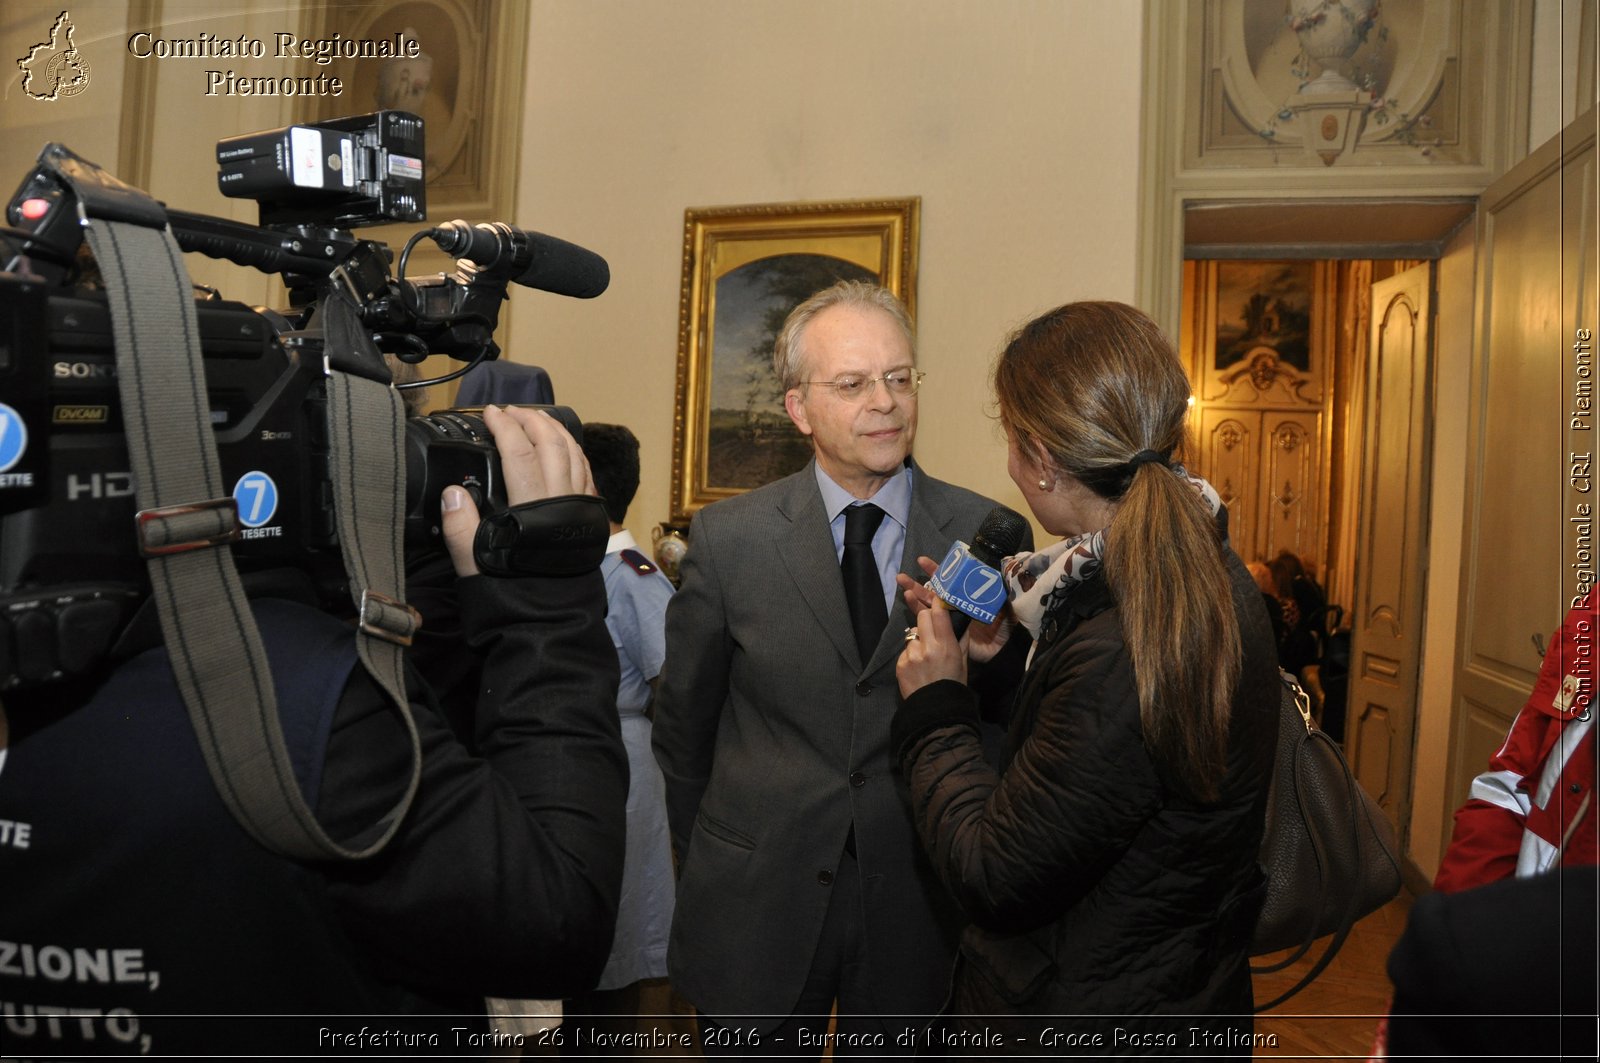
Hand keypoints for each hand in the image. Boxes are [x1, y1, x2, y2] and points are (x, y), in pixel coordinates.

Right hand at [442, 405, 596, 576]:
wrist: (550, 621)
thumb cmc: (513, 593)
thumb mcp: (476, 565)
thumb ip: (460, 529)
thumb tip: (452, 492)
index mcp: (532, 509)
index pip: (520, 453)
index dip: (505, 427)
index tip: (490, 413)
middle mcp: (560, 501)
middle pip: (551, 445)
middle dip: (531, 420)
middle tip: (511, 411)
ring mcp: (579, 506)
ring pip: (573, 454)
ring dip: (555, 430)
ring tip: (536, 418)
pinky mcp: (589, 516)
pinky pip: (585, 471)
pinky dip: (573, 450)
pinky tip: (563, 445)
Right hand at [896, 555, 1014, 663]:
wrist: (1003, 647)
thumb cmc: (1004, 623)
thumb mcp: (1001, 599)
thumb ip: (996, 583)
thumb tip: (996, 562)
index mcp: (965, 596)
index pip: (948, 581)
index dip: (935, 571)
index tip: (922, 561)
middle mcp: (954, 606)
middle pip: (932, 593)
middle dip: (916, 584)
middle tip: (901, 577)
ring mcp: (948, 621)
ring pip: (927, 606)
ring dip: (914, 597)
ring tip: (903, 588)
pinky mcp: (944, 634)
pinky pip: (929, 624)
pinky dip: (919, 614)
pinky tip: (910, 605)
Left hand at [897, 598, 966, 697]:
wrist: (935, 710)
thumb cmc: (953, 684)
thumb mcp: (963, 661)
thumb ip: (960, 639)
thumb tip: (958, 620)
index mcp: (947, 646)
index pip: (939, 614)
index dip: (937, 606)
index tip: (937, 604)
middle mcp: (928, 647)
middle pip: (922, 616)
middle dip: (926, 618)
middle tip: (930, 627)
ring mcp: (912, 656)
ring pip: (912, 635)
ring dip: (918, 641)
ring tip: (924, 657)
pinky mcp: (900, 664)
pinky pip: (905, 651)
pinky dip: (910, 655)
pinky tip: (917, 668)